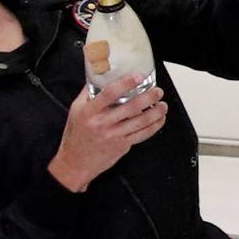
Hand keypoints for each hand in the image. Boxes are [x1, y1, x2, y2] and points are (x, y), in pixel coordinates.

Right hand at [48, 77, 167, 191]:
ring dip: (156, 112)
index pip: (110, 94)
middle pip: (131, 108)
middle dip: (149, 97)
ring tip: (163, 104)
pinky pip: (142, 134)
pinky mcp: (122, 145)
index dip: (126, 83)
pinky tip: (159, 119)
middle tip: (158, 91)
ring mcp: (114, 136)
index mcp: (90, 112)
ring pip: (140, 122)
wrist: (75, 162)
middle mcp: (102, 123)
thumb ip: (87, 93)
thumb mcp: (76, 110)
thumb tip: (98, 76)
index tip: (138, 76)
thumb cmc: (76, 136)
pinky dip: (154, 126)